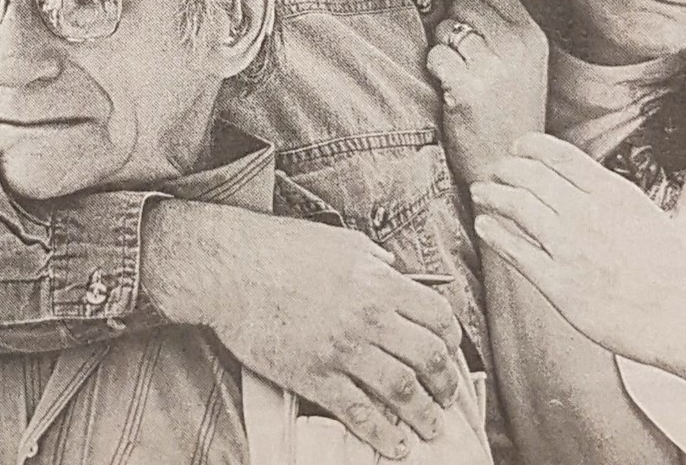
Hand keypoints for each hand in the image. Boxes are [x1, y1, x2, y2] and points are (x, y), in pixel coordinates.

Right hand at [142, 201, 462, 459]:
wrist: (233, 268)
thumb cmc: (284, 248)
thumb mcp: (341, 242)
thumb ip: (374, 258)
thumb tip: (393, 267)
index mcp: (379, 282)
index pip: (436, 317)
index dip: (452, 340)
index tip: (451, 353)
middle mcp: (369, 317)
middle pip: (427, 357)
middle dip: (445, 384)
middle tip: (446, 397)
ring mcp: (342, 349)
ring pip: (400, 391)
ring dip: (423, 415)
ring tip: (431, 428)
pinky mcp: (313, 375)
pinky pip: (356, 412)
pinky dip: (381, 434)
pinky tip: (394, 446)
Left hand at [426, 0, 547, 183]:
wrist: (505, 165)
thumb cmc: (508, 113)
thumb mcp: (525, 66)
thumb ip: (503, 28)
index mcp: (533, 37)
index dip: (473, 6)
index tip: (474, 33)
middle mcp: (517, 48)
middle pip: (464, 4)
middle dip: (454, 26)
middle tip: (463, 58)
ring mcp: (493, 69)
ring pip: (446, 28)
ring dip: (442, 49)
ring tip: (458, 75)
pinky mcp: (467, 89)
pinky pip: (435, 55)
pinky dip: (434, 69)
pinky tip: (449, 89)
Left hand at [470, 132, 685, 374]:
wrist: (679, 318)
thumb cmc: (665, 269)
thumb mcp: (641, 212)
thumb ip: (605, 191)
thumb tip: (571, 173)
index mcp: (611, 193)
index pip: (558, 154)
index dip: (529, 146)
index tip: (516, 148)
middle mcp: (587, 214)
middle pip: (529, 175)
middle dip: (505, 169)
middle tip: (495, 172)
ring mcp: (570, 248)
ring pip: (516, 206)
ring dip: (491, 194)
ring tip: (481, 192)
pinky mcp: (558, 283)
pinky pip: (514, 249)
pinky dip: (492, 232)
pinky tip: (484, 226)